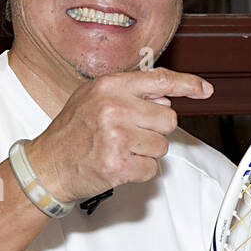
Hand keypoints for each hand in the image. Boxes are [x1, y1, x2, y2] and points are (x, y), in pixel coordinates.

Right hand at [27, 67, 212, 203]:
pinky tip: (118, 164)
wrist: (46, 166)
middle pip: (168, 119)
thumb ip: (129, 94)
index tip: (204, 90)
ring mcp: (116, 137)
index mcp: (109, 87)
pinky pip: (152, 169)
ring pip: (162, 146)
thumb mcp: (93, 99)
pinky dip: (139, 171)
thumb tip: (165, 99)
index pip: (160, 79)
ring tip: (119, 150)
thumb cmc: (71, 133)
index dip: (187, 84)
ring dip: (146, 153)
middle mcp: (114, 108)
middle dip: (155, 130)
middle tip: (129, 135)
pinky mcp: (118, 165)